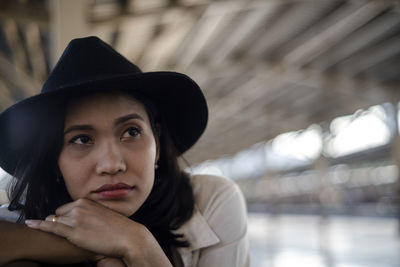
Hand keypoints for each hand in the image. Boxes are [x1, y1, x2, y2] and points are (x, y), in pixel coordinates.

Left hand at [25, 198, 171, 265]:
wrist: (128, 237)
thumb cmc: (119, 229)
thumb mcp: (104, 215)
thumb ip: (92, 213)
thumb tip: (86, 220)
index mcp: (87, 201)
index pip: (67, 207)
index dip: (67, 217)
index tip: (68, 224)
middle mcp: (79, 207)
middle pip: (59, 213)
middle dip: (60, 222)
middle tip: (69, 232)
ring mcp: (75, 219)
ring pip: (55, 221)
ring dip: (54, 227)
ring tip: (51, 233)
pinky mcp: (73, 232)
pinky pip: (52, 227)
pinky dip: (40, 225)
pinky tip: (31, 224)